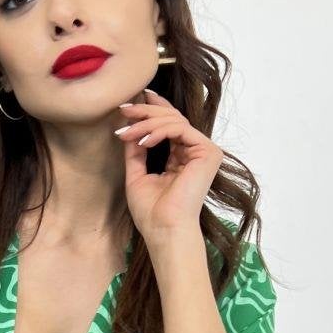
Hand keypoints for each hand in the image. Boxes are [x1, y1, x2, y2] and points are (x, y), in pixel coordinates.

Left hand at [115, 86, 225, 244]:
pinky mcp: (208, 152)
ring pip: (174, 120)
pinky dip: (158, 131)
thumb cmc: (152, 212)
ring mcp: (205, 151)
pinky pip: (180, 129)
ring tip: (127, 133)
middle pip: (172, 118)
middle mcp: (196, 152)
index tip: (129, 103)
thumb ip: (135, 150)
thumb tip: (128, 126)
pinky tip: (142, 141)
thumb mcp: (137, 174)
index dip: (152, 109)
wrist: (164, 230)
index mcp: (183, 157)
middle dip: (145, 112)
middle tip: (123, 110)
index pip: (169, 124)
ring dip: (146, 123)